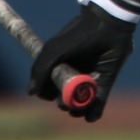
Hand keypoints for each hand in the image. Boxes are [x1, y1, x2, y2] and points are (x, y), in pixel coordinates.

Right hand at [29, 4, 134, 121]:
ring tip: (78, 106)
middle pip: (65, 97)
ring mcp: (91, 76)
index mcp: (60, 64)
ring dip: (77, 109)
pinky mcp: (107, 79)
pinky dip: (94, 112)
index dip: (48, 94)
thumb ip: (39, 70)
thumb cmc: (78, 36)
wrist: (107, 24)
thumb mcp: (53, 50)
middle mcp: (74, 72)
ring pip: (81, 102)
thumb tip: (31, 93)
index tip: (49, 94)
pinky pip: (99, 101)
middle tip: (65, 101)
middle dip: (63, 104)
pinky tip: (90, 116)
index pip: (50, 87)